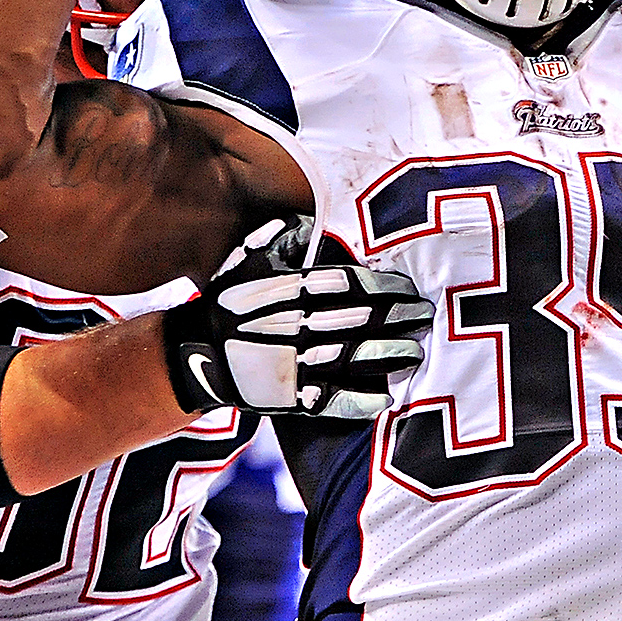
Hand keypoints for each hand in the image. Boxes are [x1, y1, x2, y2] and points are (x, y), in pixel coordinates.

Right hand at [162, 217, 433, 422]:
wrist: (196, 354)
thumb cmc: (227, 302)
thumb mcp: (246, 261)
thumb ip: (279, 239)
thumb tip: (310, 219)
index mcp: (289, 291)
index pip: (349, 284)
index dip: (383, 286)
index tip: (408, 287)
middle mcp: (296, 325)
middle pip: (361, 319)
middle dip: (399, 317)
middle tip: (426, 315)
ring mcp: (293, 363)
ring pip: (354, 357)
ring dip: (391, 354)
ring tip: (418, 351)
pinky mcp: (289, 396)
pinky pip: (332, 399)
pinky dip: (361, 401)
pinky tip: (387, 398)